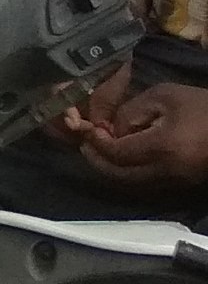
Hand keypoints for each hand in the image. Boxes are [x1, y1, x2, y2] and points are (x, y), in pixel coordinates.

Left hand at [61, 67, 207, 189]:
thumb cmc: (203, 107)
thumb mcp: (165, 96)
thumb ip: (131, 111)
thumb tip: (111, 129)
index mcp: (161, 148)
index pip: (116, 153)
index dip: (97, 143)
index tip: (89, 131)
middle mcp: (165, 172)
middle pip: (118, 176)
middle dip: (97, 161)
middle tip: (87, 146)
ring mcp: (175, 183)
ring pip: (131, 184)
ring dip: (111, 170)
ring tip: (100, 152)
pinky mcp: (181, 187)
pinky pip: (146, 185)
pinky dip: (128, 174)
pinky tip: (123, 159)